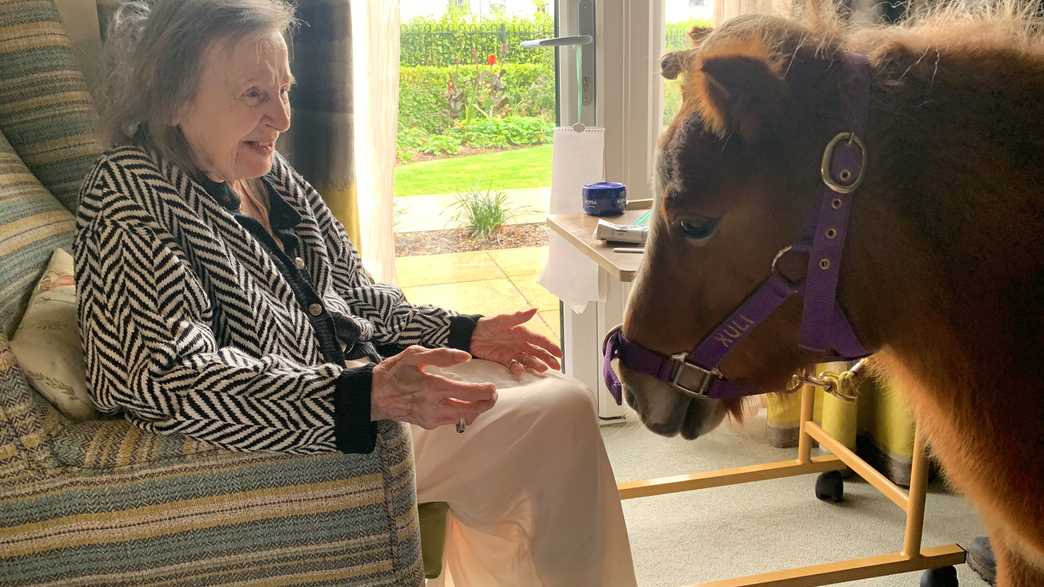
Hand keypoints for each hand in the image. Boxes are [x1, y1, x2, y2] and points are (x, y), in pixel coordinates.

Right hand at [371, 346, 496, 428]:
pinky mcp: (427, 424)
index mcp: (434, 387)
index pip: (470, 393)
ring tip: (480, 398)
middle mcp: (435, 406)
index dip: (486, 392)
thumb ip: (442, 355)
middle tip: (492, 394)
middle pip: (472, 411)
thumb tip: (466, 357)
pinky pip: (451, 421)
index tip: (493, 387)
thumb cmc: (394, 371)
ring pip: (463, 419)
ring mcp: (431, 418)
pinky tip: (461, 403)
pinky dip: (462, 414)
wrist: (373, 395)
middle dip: (486, 403)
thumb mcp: (415, 355)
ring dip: (476, 410)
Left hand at [470, 308, 562, 377]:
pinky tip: (521, 372)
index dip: (551, 347)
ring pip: (529, 360)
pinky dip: (519, 370)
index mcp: (522, 333)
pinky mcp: (504, 360)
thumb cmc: (486, 324)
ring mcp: (513, 352)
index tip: (560, 354)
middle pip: (538, 352)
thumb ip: (518, 316)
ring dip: (536, 365)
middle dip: (548, 359)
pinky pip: (514, 366)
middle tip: (557, 367)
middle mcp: (520, 343)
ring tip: (542, 370)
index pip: (540, 340)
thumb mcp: (502, 319)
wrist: (469, 335)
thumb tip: (535, 309)